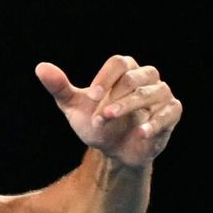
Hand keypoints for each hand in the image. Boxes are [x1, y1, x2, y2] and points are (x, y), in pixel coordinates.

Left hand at [36, 55, 181, 167]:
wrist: (112, 149)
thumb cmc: (95, 122)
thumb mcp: (74, 107)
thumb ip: (60, 87)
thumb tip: (40, 67)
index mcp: (124, 71)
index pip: (119, 63)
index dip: (105, 77)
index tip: (91, 96)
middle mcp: (146, 78)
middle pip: (137, 77)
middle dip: (117, 96)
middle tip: (100, 115)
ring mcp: (161, 94)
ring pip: (153, 93)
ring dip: (130, 107)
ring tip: (109, 120)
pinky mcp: (171, 113)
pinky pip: (169, 112)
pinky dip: (155, 122)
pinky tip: (140, 133)